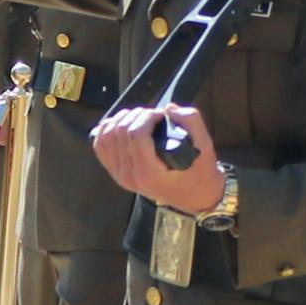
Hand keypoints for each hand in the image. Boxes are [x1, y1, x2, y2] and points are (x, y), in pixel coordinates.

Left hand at [91, 103, 223, 211]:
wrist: (195, 196)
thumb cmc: (200, 173)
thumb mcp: (205, 146)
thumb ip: (191, 121)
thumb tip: (169, 108)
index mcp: (149, 173)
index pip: (135, 134)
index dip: (148, 117)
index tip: (162, 116)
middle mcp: (129, 176)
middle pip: (119, 131)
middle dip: (138, 115)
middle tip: (155, 116)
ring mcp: (119, 175)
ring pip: (106, 135)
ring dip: (123, 119)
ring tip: (141, 119)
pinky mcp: (115, 172)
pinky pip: (100, 144)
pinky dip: (108, 129)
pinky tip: (123, 124)